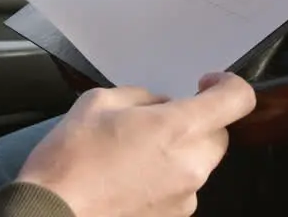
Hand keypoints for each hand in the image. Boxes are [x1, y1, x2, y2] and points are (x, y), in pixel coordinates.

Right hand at [16, 73, 256, 216]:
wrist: (51, 214)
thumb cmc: (70, 159)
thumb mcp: (100, 102)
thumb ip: (143, 97)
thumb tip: (159, 107)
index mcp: (177, 129)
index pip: (236, 100)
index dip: (227, 85)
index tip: (206, 84)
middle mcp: (191, 166)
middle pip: (218, 135)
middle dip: (195, 123)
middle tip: (155, 123)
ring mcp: (185, 198)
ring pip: (199, 163)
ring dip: (178, 153)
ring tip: (133, 155)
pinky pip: (181, 188)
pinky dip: (165, 179)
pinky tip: (129, 179)